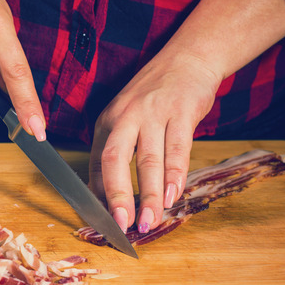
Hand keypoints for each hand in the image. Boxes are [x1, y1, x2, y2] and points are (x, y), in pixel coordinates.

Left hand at [88, 53, 219, 232]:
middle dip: (117, 196)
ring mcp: (153, 113)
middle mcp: (125, 116)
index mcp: (107, 122)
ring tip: (150, 221)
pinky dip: (175, 176)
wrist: (188, 59)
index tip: (103, 222)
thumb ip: (118, 152)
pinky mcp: (181, 111)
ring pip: (148, 160)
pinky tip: (172, 197)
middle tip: (122, 225)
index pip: (96, 163)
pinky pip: (177, 149)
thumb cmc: (155, 96)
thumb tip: (104, 195)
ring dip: (149, 195)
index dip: (99, 195)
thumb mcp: (127, 118)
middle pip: (114, 160)